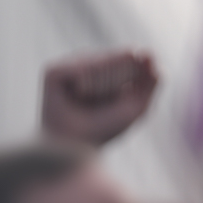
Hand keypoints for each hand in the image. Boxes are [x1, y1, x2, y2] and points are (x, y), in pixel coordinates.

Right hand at [42, 51, 157, 145]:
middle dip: (118, 84)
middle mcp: (89, 61)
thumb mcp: (137, 106)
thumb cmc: (106, 128)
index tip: (122, 99)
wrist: (76, 149)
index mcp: (109, 66)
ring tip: (88, 102)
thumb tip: (149, 53)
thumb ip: (150, 80)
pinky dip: (84, 87)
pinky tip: (75, 97)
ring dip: (102, 88)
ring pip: (102, 63)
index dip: (133, 79)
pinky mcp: (53, 70)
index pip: (132, 56)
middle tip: (102, 104)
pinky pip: (82, 70)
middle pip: (119, 57)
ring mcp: (70, 64)